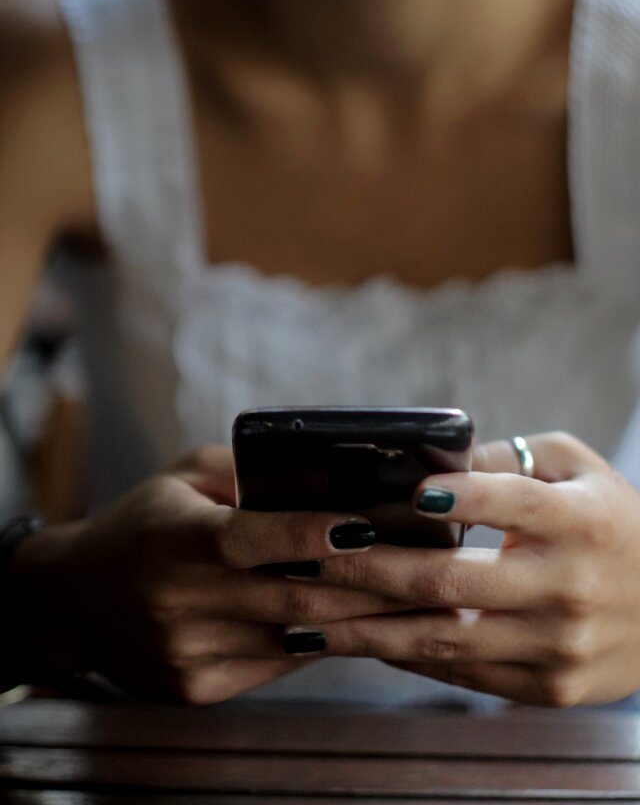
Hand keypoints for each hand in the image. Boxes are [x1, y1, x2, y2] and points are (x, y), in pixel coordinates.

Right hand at [10, 446, 401, 703]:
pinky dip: (322, 641)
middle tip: (431, 575)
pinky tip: (361, 624)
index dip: (311, 533)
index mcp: (175, 540)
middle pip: (292, 598)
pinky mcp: (197, 688)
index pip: (251, 538)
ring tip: (419, 604)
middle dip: (371, 587)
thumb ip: (243, 474)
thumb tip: (320, 476)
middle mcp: (178, 602)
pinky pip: (278, 664)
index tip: (369, 525)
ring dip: (362, 621)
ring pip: (295, 639)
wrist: (77, 599)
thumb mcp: (181, 479)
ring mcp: (188, 654)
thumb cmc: (144, 524)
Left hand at [287, 433, 639, 706]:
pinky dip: (406, 655)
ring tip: (305, 614)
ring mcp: (558, 647)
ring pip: (443, 638)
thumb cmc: (610, 523)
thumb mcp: (575, 470)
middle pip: (452, 580)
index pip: (512, 502)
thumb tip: (425, 462)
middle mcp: (570, 587)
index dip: (459, 497)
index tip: (405, 494)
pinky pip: (462, 673)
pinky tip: (359, 639)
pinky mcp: (548, 688)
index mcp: (581, 522)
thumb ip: (506, 461)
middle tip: (309, 555)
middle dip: (369, 569)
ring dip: (365, 628)